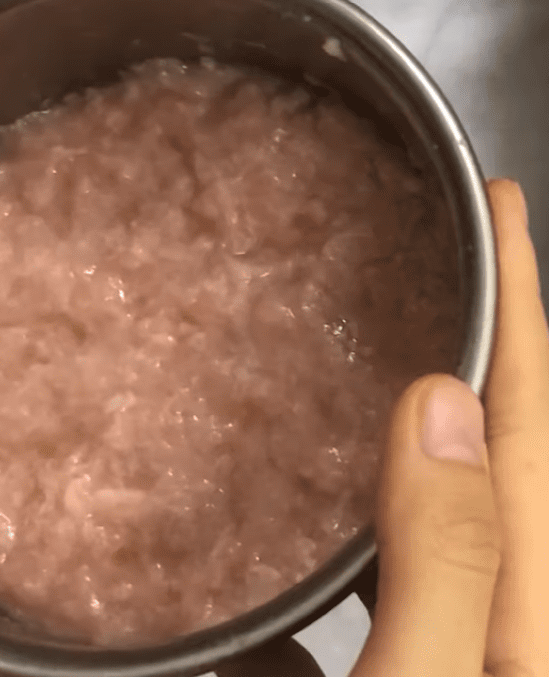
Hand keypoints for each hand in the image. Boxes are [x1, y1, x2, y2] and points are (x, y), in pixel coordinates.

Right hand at [351, 179, 548, 676]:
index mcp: (544, 621)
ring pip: (446, 492)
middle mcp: (520, 610)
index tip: (503, 202)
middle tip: (455, 247)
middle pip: (504, 446)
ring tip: (383, 337)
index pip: (533, 424)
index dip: (521, 306)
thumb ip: (447, 557)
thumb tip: (440, 406)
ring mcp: (470, 626)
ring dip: (417, 413)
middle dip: (487, 339)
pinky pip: (401, 550)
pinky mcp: (420, 647)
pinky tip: (309, 497)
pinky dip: (367, 506)